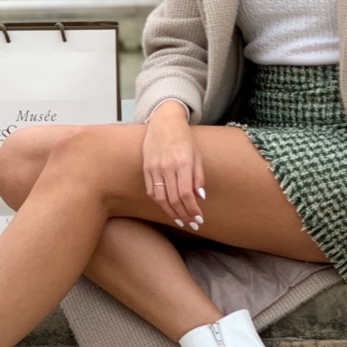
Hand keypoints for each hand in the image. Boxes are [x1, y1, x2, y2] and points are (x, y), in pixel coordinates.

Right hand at [142, 101, 204, 229]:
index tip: (199, 218)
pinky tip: (167, 208)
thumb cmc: (184, 138)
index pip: (186, 193)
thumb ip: (198, 177)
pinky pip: (152, 191)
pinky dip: (160, 202)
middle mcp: (167, 166)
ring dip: (171, 212)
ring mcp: (154, 168)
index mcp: (183, 162)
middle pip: (174, 198)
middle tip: (192, 224)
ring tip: (180, 220)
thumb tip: (200, 198)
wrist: (164, 121)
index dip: (192, 209)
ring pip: (161, 198)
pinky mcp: (146, 168)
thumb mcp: (197, 154)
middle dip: (184, 214)